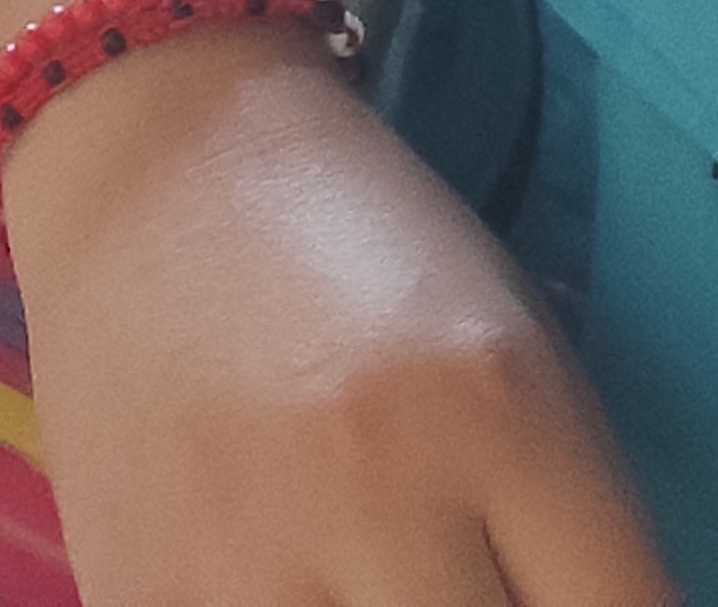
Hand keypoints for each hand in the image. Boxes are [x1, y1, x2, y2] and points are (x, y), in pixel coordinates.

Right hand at [0, 35, 676, 606]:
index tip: (577, 604)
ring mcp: (249, 556)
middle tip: (472, 582)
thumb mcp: (512, 340)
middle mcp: (379, 489)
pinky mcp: (141, 590)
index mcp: (500, 408)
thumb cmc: (357, 241)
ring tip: (369, 570)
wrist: (146, 155)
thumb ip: (571, 510)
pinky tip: (281, 571)